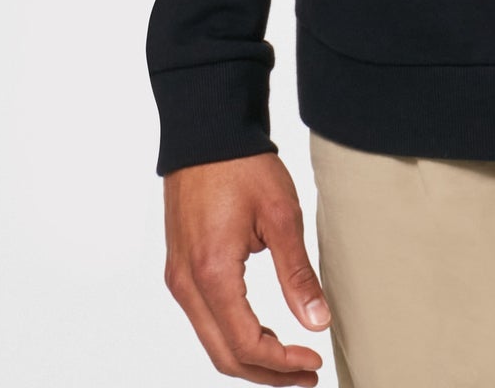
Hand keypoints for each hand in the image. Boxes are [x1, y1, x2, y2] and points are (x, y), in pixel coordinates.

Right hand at [163, 152, 330, 382]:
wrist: (206, 131)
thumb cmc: (242, 165)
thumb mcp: (281, 215)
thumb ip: (297, 274)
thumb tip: (317, 323)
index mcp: (211, 273)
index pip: (245, 344)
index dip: (282, 363)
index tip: (315, 361)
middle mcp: (186, 284)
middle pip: (224, 355)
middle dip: (267, 373)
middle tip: (307, 374)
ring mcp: (178, 278)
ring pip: (211, 341)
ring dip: (251, 358)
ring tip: (291, 360)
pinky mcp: (180, 268)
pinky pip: (204, 319)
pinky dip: (233, 335)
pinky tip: (263, 334)